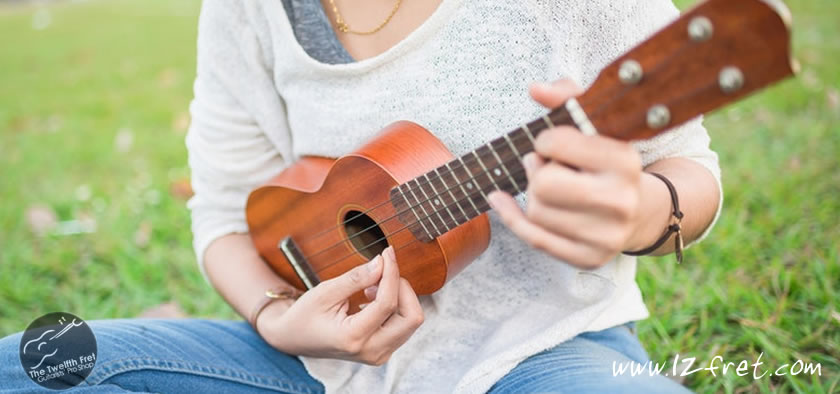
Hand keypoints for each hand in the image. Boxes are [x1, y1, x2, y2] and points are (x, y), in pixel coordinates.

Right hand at [257, 246, 423, 364]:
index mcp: (353, 338)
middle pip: (412, 317)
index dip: (392, 274)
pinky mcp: (383, 350)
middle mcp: (371, 352)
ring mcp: (379, 355)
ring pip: (411, 321)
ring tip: (370, 287)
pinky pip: (403, 325)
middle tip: (381, 271)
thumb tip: (382, 262)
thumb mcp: (325, 291)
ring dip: (399, 296)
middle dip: (402, 288)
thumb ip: (356, 278)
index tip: (387, 253)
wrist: (293, 339)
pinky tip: (372, 297)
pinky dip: (395, 306)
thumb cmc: (305, 315)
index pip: (388, 303)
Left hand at [488, 80, 648, 268]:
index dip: (545, 141)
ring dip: (533, 196)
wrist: (643, 211)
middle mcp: (620, 201)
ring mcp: (607, 236)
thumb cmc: (608, 161)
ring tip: (552, 187)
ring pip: (536, 212)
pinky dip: (511, 217)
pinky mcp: (589, 258)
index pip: (555, 144)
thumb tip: (536, 89)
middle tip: (547, 167)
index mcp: (624, 161)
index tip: (553, 144)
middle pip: (543, 185)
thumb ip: (568, 96)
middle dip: (537, 173)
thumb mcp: (597, 124)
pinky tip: (500, 200)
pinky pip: (534, 238)